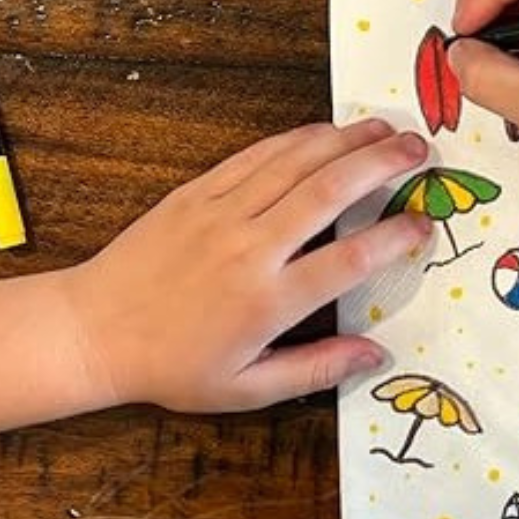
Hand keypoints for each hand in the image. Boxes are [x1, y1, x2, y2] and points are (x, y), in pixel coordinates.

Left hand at [66, 119, 432, 412]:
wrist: (94, 330)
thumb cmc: (170, 367)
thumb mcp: (246, 389)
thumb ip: (316, 369)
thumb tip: (376, 355)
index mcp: (267, 302)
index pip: (350, 261)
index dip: (395, 237)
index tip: (424, 224)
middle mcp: (249, 249)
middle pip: (330, 191)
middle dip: (382, 164)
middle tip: (420, 150)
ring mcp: (220, 214)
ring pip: (296, 161)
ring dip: (346, 140)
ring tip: (386, 129)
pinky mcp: (196, 194)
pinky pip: (256, 156)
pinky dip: (296, 139)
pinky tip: (325, 131)